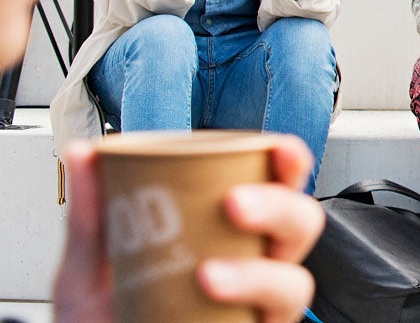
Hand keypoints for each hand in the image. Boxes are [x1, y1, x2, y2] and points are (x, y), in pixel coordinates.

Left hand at [54, 137, 322, 322]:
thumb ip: (91, 217)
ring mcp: (254, 307)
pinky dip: (248, 304)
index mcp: (226, 232)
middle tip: (234, 204)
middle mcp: (251, 266)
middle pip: (300, 224)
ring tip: (208, 275)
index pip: (275, 187)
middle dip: (279, 207)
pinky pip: (276, 322)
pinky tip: (212, 301)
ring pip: (295, 282)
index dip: (290, 164)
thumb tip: (83, 155)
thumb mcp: (88, 267)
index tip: (276, 149)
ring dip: (259, 274)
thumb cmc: (103, 320)